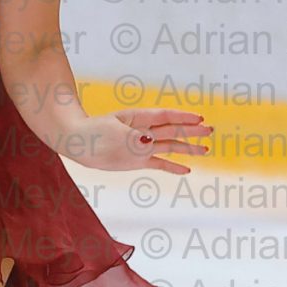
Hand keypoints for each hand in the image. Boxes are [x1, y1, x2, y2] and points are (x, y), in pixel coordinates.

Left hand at [74, 108, 211, 174]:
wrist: (76, 143)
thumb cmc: (92, 132)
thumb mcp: (111, 133)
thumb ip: (132, 138)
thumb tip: (150, 143)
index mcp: (137, 118)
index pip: (164, 116)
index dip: (182, 117)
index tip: (200, 118)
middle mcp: (142, 131)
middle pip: (171, 130)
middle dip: (190, 130)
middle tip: (210, 130)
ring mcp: (140, 146)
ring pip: (168, 146)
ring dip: (187, 147)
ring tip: (206, 149)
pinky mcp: (136, 161)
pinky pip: (158, 163)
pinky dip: (171, 167)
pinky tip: (186, 170)